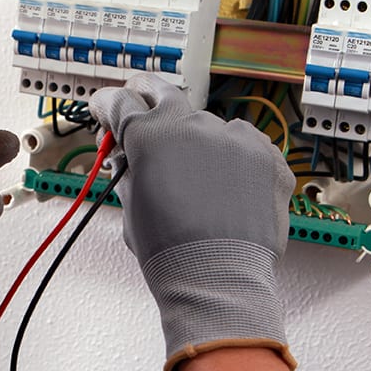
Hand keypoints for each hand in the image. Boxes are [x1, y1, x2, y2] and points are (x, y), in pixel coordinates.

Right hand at [88, 74, 295, 370]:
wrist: (218, 278)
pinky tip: (224, 184)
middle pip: (163, 92)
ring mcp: (235, 137)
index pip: (119, 102)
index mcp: (151, 135)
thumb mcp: (131, 204)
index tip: (104, 110)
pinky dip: (230, 156)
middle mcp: (194, 126)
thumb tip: (125, 154)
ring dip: (193, 139)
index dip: (106, 105)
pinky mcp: (266, 155)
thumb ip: (126, 168)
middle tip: (138, 107)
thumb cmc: (170, 249)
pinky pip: (243, 142)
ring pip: (205, 124)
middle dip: (144, 96)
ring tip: (192, 177)